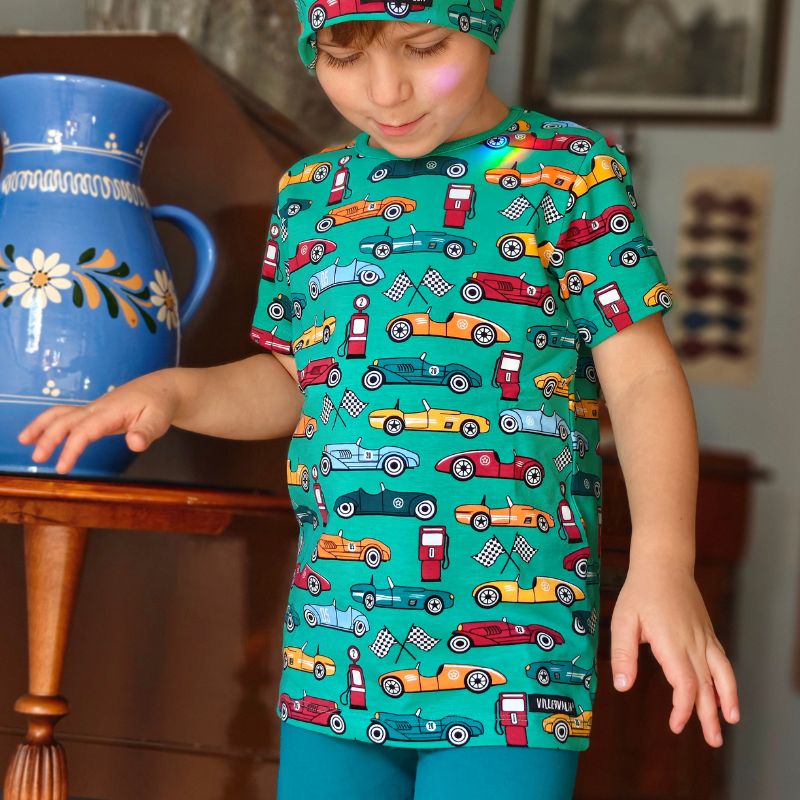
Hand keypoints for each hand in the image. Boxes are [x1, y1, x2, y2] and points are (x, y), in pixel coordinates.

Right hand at [16, 370, 180, 473]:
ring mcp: (94, 409)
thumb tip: (135, 444)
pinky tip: (41, 435)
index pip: (85, 430)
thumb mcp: (160, 419)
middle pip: (66, 420)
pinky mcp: (94, 412)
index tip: (61, 467)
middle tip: (38, 459)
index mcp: (111, 412)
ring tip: (25, 442)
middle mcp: (98, 408)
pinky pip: (67, 415)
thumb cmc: (160, 405)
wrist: (162, 389)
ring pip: (61, 413)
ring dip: (41, 426)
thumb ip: (147, 432)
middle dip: (49, 438)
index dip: (71, 448)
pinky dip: (50, 423)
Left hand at [609, 558, 739, 746]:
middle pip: (707, 685)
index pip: (685, 684)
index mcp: (671, 643)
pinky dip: (728, 680)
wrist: (664, 564)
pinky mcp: (707, 633)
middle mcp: (693, 643)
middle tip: (714, 741)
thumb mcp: (623, 620)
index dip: (683, 708)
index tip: (676, 725)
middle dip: (709, 715)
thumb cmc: (640, 592)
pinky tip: (726, 693)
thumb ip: (623, 653)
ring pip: (722, 674)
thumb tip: (622, 686)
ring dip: (727, 699)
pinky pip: (723, 661)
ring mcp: (704, 637)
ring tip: (730, 721)